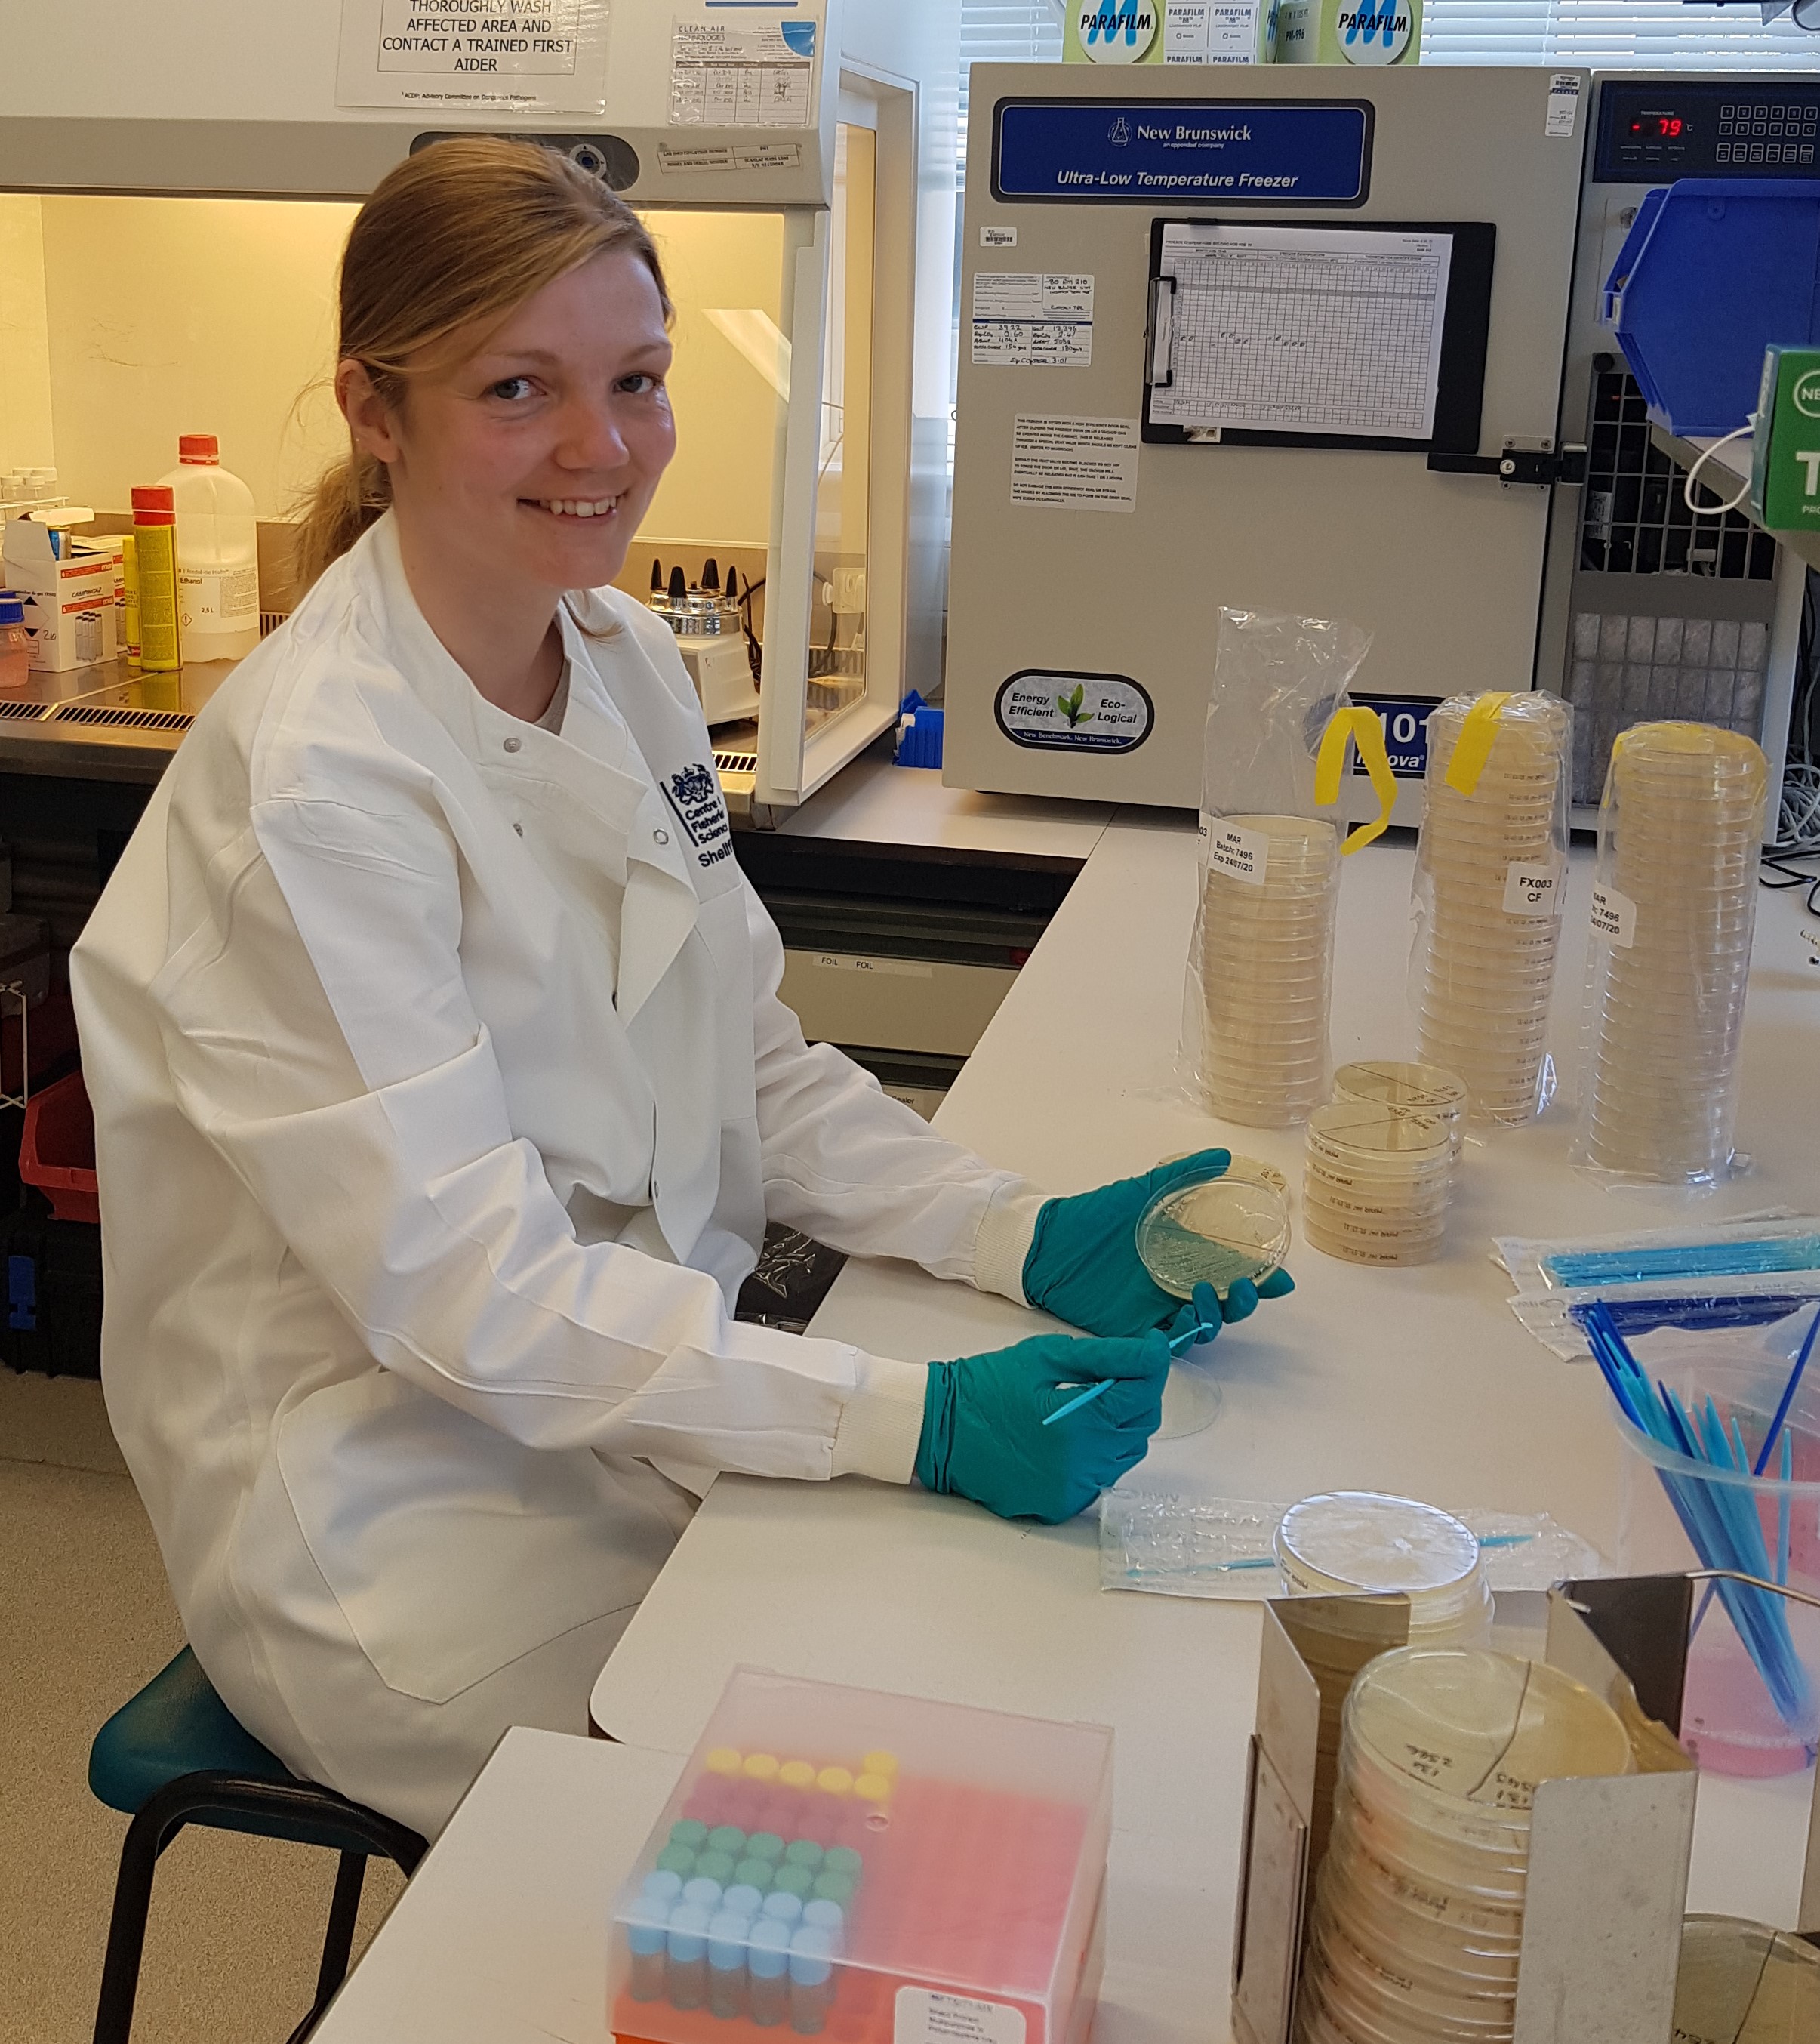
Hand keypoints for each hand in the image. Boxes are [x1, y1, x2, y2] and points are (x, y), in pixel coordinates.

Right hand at [914, 1331, 1168, 1523]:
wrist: (938, 1430)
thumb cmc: (986, 1384)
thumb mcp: (1045, 1356)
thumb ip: (1106, 1356)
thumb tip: (1154, 1351)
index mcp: (1078, 1424)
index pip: (1142, 1396)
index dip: (1151, 1368)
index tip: (1149, 1348)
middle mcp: (1080, 1466)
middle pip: (1140, 1428)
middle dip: (1135, 1397)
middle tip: (1111, 1375)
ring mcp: (1070, 1491)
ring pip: (1124, 1456)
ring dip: (1117, 1428)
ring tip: (1085, 1405)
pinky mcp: (1059, 1506)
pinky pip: (1099, 1479)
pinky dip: (1096, 1456)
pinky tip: (1070, 1437)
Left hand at [1023, 1149, 1294, 1338]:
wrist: (1047, 1241)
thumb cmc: (1095, 1216)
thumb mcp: (1141, 1190)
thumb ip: (1181, 1175)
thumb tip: (1223, 1157)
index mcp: (1185, 1257)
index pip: (1233, 1273)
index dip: (1261, 1280)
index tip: (1282, 1278)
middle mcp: (1176, 1287)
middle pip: (1225, 1306)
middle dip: (1246, 1301)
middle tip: (1250, 1288)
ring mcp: (1155, 1310)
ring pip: (1201, 1327)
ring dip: (1215, 1316)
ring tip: (1211, 1294)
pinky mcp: (1131, 1330)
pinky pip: (1163, 1344)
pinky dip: (1178, 1339)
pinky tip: (1184, 1323)